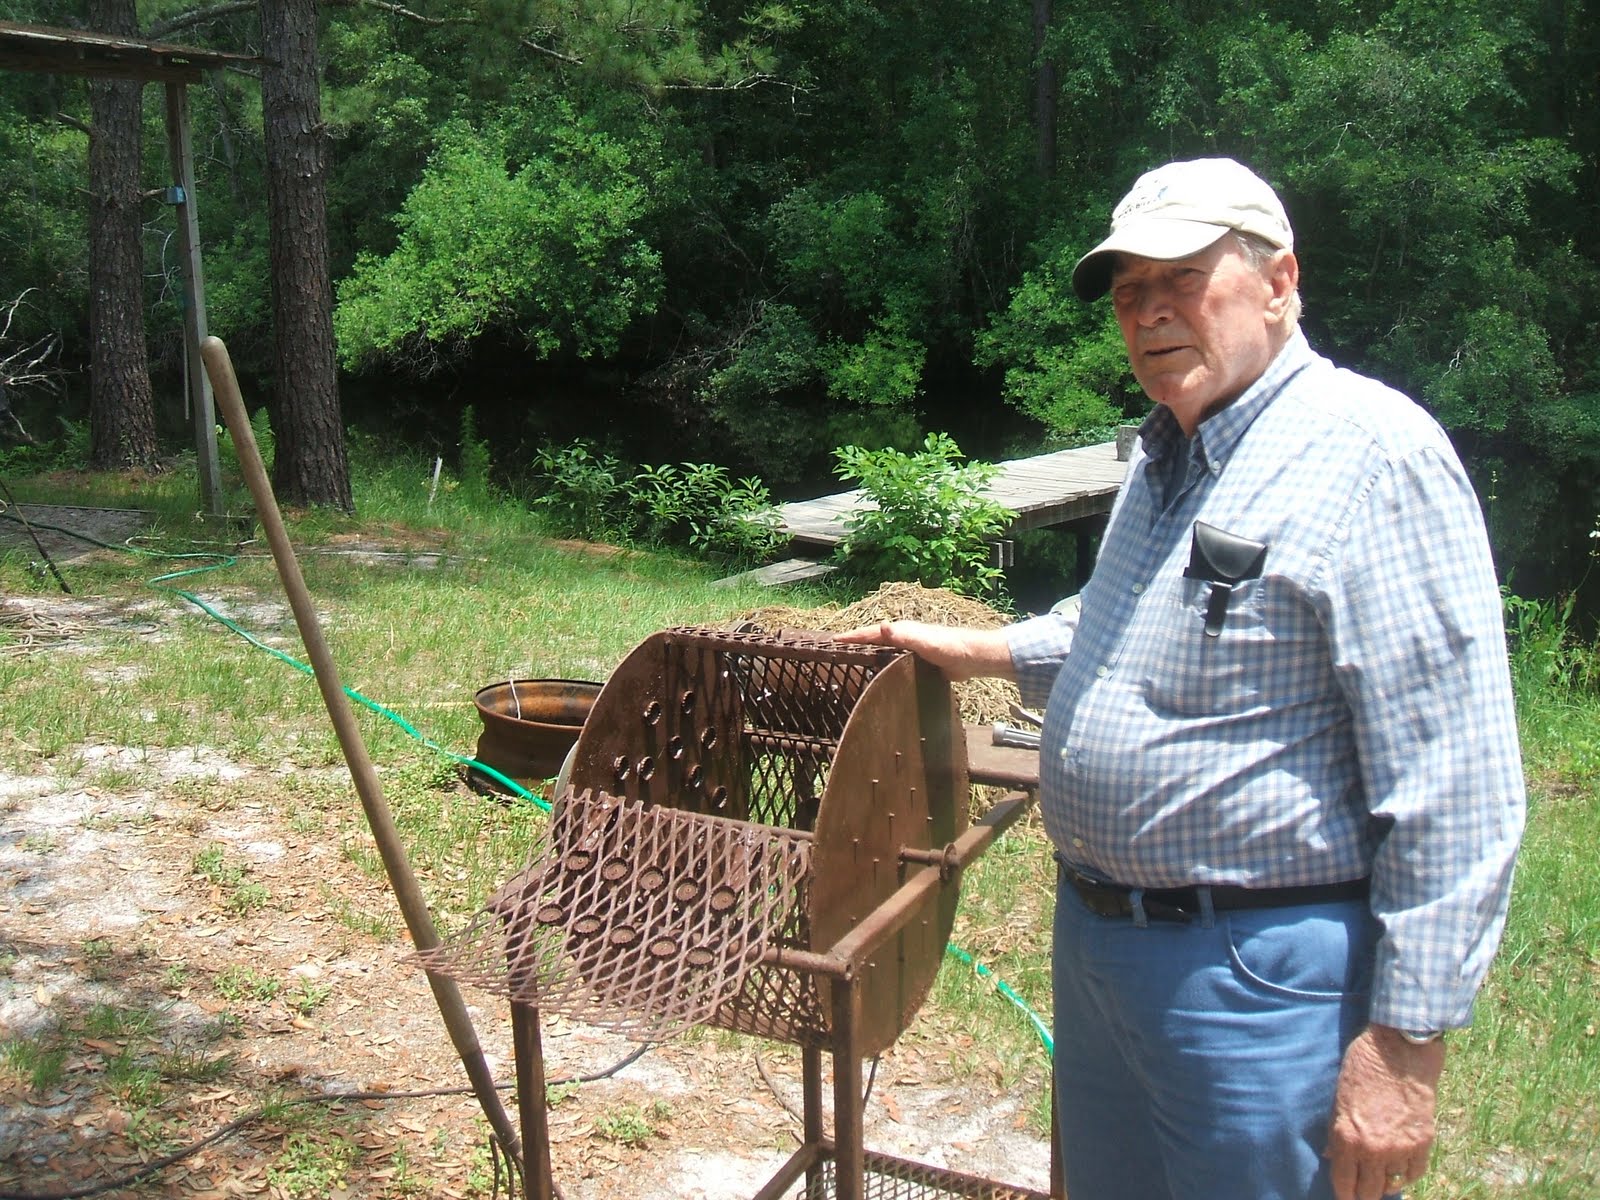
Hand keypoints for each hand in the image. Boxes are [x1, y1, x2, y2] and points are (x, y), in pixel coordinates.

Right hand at [833, 620, 1015, 681]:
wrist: (974, 658)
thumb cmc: (951, 648)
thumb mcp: (925, 642)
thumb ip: (904, 635)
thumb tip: (882, 625)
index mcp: (903, 631)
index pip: (872, 632)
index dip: (853, 636)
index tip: (834, 640)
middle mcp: (905, 637)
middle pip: (875, 638)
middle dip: (856, 642)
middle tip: (837, 648)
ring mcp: (912, 648)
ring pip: (884, 649)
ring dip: (869, 652)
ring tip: (853, 660)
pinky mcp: (919, 660)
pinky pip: (894, 660)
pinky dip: (883, 662)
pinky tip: (880, 673)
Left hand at [1326, 1025, 1444, 1198]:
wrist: (1400, 1051)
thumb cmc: (1363, 1068)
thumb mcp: (1339, 1098)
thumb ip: (1335, 1131)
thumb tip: (1331, 1155)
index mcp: (1346, 1137)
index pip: (1343, 1182)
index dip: (1344, 1194)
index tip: (1345, 1198)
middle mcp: (1373, 1148)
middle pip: (1368, 1191)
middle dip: (1363, 1195)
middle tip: (1362, 1193)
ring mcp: (1400, 1148)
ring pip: (1392, 1184)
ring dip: (1384, 1182)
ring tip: (1379, 1180)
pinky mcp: (1423, 1142)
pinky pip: (1415, 1172)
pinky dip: (1407, 1174)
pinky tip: (1400, 1169)